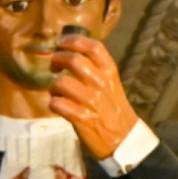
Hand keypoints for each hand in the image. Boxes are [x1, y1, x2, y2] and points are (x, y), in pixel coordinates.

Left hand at [46, 33, 140, 160]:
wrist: (124, 138)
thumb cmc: (114, 109)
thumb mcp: (111, 84)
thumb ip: (96, 70)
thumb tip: (74, 54)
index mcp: (110, 72)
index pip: (93, 47)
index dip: (74, 40)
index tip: (61, 42)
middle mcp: (101, 83)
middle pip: (73, 60)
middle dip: (57, 59)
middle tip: (53, 65)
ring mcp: (90, 100)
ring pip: (61, 82)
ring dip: (53, 86)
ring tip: (57, 92)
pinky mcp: (80, 118)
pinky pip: (57, 104)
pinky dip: (53, 104)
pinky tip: (58, 106)